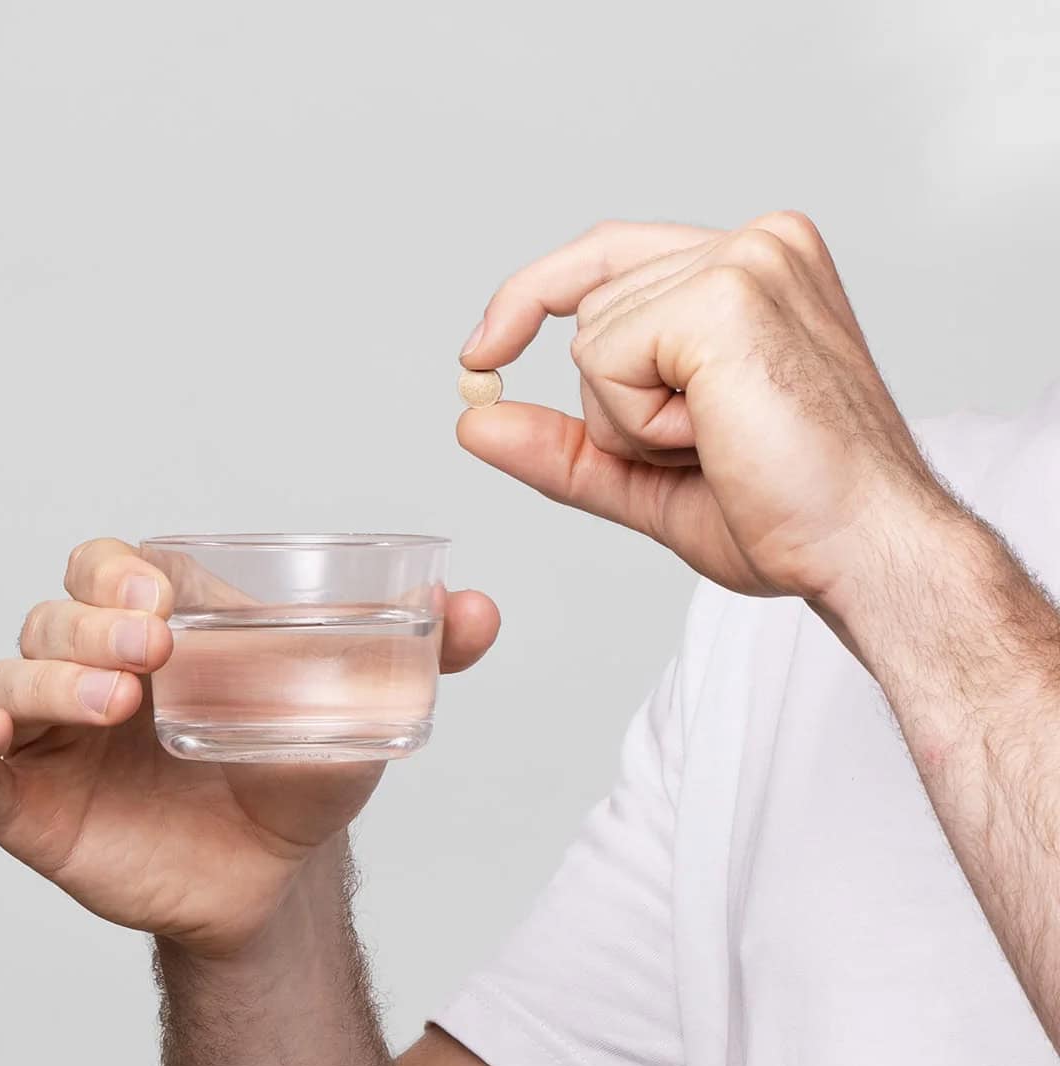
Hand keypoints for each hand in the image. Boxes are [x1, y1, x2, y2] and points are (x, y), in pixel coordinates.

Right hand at [0, 538, 499, 958]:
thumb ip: (424, 656)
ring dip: (48, 678)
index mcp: (162, 627)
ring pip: (12, 674)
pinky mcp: (26, 795)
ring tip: (116, 704)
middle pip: (56, 614)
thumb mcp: (358, 708)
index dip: (122, 572)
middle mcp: (97, 663)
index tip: (166, 600)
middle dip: (92, 623)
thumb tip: (477, 606)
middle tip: (152, 651)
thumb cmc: (297, 775)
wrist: (271, 875)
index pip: (113, 569)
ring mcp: (56, 730)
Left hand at [457, 213, 954, 614]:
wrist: (863, 551)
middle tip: (711, 448)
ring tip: (723, 444)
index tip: (481, 352)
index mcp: (754, 268)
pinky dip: (637, 423)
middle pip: (589, 309)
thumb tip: (473, 422)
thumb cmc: (787, 515)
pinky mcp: (727, 295)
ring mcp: (745, 259)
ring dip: (632, 422)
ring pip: (591, 339)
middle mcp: (756, 243)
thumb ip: (565, 446)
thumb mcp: (648, 476)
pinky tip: (715, 438)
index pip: (609, 254)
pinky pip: (604, 359)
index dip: (532, 295)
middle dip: (616, 406)